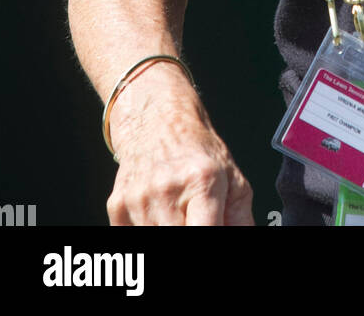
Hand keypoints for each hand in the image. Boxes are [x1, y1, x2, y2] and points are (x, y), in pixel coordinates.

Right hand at [106, 81, 254, 226]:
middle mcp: (167, 190)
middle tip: (198, 220)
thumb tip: (246, 240)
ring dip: (171, 232)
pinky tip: (159, 214)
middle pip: (179, 240)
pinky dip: (150, 231)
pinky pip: (134, 239)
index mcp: (201, 181)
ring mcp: (139, 201)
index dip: (210, 239)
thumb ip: (241, 218)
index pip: (204, 234)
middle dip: (192, 232)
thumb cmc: (197, 149)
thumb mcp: (232, 176)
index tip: (212, 231)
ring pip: (155, 242)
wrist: (156, 120)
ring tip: (180, 214)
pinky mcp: (117, 208)